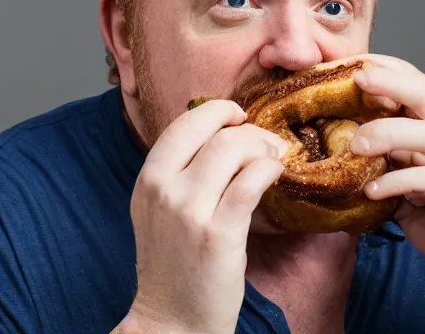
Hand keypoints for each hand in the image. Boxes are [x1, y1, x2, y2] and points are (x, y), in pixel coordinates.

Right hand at [120, 100, 287, 333]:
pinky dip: (271, 169)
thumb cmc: (173, 264)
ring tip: (275, 161)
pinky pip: (251, 181)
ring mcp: (189, 210)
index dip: (218, 112)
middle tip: (267, 144)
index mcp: (147, 179)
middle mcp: (163, 189)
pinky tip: (277, 176)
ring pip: (234, 150)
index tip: (238, 119)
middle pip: (214, 133)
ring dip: (264, 148)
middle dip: (250, 130)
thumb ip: (179, 173)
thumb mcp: (158, 210)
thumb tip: (223, 136)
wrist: (171, 318)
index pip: (183, 123)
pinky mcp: (218, 233)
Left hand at [350, 54, 424, 294]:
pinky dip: (397, 181)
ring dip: (388, 132)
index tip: (346, 66)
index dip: (384, 71)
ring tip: (356, 146)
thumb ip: (379, 165)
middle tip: (356, 79)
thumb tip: (331, 149)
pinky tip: (372, 191)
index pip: (415, 87)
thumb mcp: (401, 186)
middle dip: (391, 81)